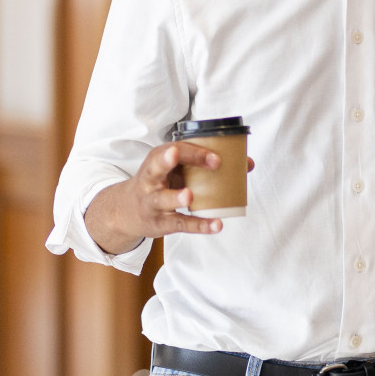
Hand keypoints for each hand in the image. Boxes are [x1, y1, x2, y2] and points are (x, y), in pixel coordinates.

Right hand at [85, 141, 256, 253]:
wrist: (127, 211)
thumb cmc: (161, 183)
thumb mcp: (177, 170)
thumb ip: (206, 165)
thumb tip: (247, 164)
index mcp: (158, 161)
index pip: (174, 150)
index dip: (193, 152)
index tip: (216, 157)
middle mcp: (151, 179)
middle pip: (156, 167)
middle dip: (167, 160)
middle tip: (177, 154)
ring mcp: (152, 202)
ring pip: (162, 199)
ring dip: (175, 197)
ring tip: (189, 196)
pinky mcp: (160, 223)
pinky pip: (180, 224)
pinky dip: (199, 225)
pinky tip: (216, 225)